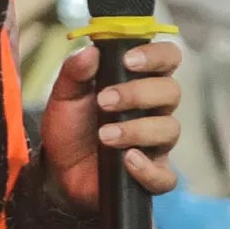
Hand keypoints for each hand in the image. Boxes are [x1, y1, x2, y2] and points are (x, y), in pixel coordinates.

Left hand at [40, 41, 181, 212]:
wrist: (58, 168)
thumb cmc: (71, 126)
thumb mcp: (65, 94)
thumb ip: (75, 71)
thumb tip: (91, 52)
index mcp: (141, 82)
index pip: (168, 58)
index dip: (156, 55)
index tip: (128, 60)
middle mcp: (155, 109)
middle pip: (171, 91)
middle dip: (138, 94)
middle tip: (104, 101)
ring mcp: (157, 143)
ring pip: (169, 129)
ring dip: (137, 130)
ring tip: (105, 136)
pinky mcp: (151, 174)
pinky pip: (165, 176)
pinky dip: (148, 169)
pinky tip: (127, 161)